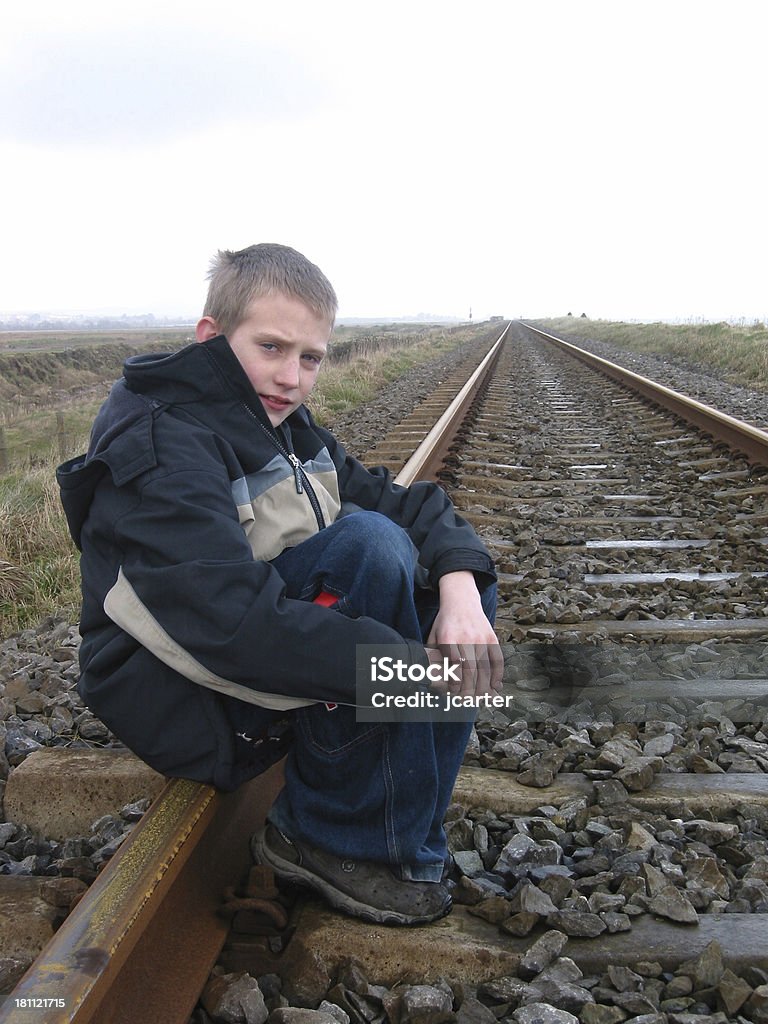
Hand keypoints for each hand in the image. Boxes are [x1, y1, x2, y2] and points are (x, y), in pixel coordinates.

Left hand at [426, 571, 502, 698]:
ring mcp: (481, 637)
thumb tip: (433, 682)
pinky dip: (497, 674)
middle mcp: (466, 638)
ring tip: (480, 698)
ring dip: (483, 687)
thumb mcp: (434, 637)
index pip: (454, 666)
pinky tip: (495, 686)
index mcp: (448, 638)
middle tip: (466, 700)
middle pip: (471, 670)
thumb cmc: (444, 623)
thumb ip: (433, 658)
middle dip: (469, 689)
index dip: (455, 682)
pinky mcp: (492, 637)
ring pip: (485, 668)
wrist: (461, 600)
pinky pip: (497, 659)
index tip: (454, 693)